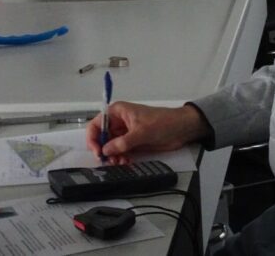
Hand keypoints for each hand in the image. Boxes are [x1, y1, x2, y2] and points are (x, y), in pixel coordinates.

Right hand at [85, 102, 209, 164]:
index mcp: (117, 112)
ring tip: (120, 162)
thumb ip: (122, 142)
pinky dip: (120, 158)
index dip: (93, 138)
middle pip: (101, 137)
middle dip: (104, 150)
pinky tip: (126, 162)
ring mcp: (125, 133)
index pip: (96, 124)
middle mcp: (118, 122)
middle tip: (109, 161)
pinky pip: (120, 152)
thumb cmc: (163, 122)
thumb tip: (106, 150)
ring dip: (113, 156)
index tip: (97, 151)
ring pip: (110, 147)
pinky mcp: (132, 143)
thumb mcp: (141, 132)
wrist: (181, 129)